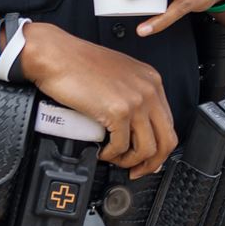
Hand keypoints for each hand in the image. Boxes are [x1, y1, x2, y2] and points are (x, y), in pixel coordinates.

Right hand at [17, 23, 178, 176]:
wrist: (55, 55)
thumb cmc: (78, 63)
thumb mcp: (118, 74)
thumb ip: (132, 95)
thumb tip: (135, 125)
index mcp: (152, 81)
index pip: (168, 123)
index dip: (160, 146)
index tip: (148, 157)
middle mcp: (149, 90)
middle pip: (166, 139)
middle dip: (153, 162)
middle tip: (138, 170)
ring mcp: (136, 101)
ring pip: (147, 148)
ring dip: (131, 161)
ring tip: (116, 160)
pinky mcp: (118, 111)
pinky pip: (121, 146)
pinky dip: (112, 155)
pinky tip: (102, 152)